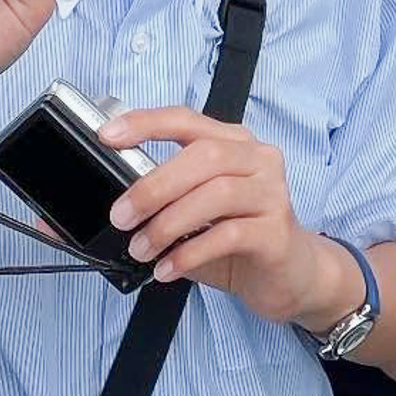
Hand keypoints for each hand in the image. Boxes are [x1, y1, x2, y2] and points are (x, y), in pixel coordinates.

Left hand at [98, 107, 349, 325]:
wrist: (289, 275)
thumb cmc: (237, 239)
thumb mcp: (195, 215)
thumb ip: (162, 204)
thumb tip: (105, 211)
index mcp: (234, 144)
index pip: (188, 120)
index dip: (147, 123)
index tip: (109, 135)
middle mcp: (258, 159)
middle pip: (204, 156)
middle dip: (154, 186)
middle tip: (121, 217)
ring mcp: (272, 193)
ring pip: (218, 193)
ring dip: (169, 223)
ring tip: (142, 249)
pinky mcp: (277, 231)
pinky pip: (230, 235)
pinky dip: (190, 252)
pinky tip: (168, 269)